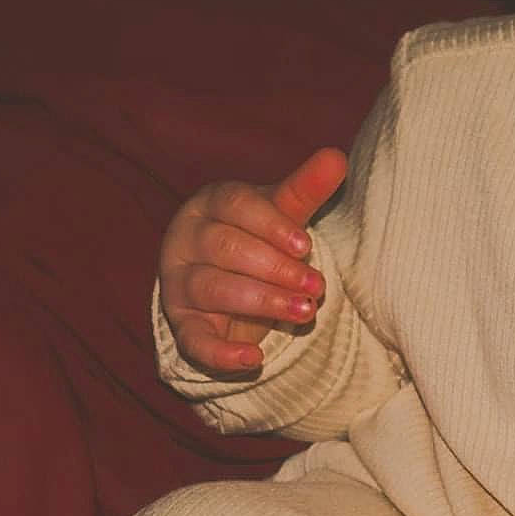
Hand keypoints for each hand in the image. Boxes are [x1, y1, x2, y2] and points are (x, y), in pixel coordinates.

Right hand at [159, 146, 347, 374]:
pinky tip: (254, 358)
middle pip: (224, 248)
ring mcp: (179, 284)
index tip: (305, 246)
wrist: (229, 286)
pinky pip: (194, 341)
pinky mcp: (182, 325)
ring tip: (305, 312)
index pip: (235, 205)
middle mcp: (186, 240)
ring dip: (262, 301)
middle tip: (316, 286)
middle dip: (274, 269)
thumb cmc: (257, 239)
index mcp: (210, 204)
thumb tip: (335, 156)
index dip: (270, 225)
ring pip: (212, 289)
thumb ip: (305, 189)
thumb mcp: (281, 215)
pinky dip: (222, 353)